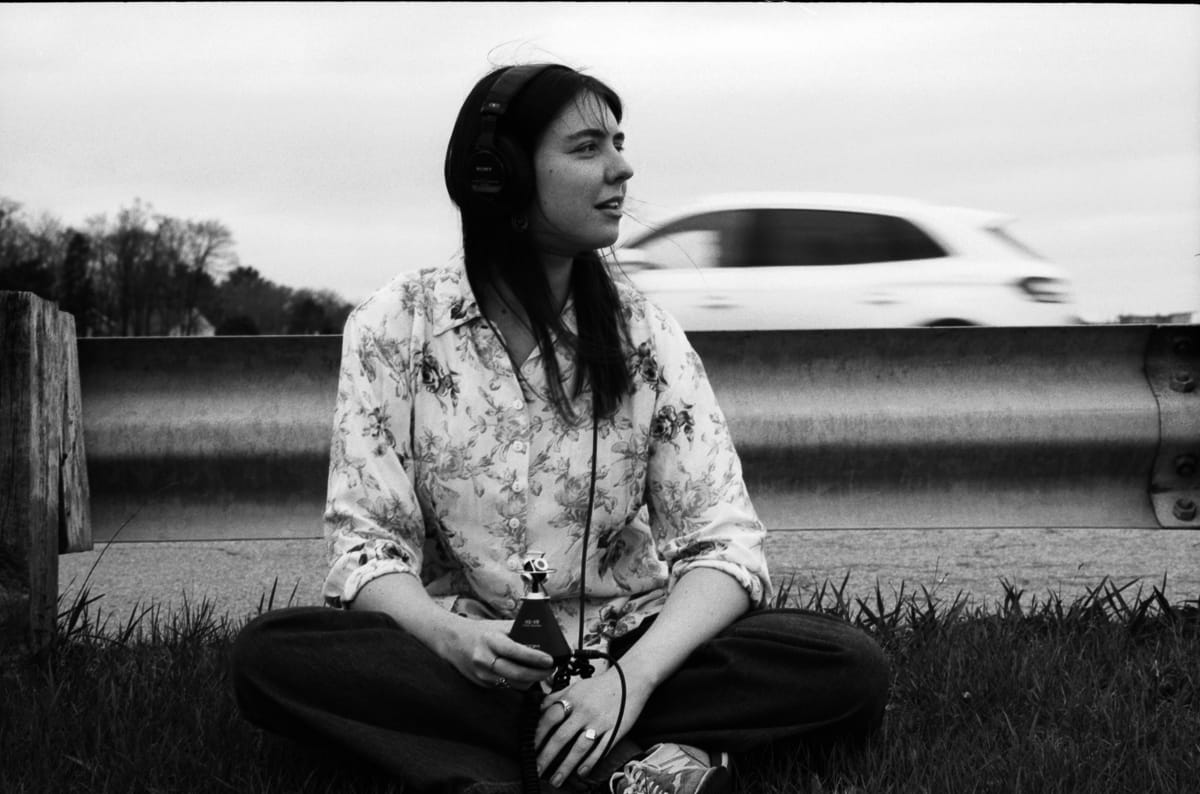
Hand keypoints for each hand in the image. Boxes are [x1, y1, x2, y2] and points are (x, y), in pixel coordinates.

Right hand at [436, 618, 555, 689]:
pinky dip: (518, 682)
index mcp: (491, 640)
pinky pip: (505, 686)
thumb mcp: (499, 626)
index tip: (550, 660)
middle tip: (551, 670)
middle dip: (538, 674)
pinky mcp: (482, 684)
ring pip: (513, 683)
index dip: (535, 658)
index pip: (516, 651)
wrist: (453, 641)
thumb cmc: (480, 632)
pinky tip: (526, 676)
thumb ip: (519, 631)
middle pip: (516, 673)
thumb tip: (544, 637)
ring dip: (531, 681)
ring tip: (542, 673)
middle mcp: (485, 659)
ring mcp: (482, 674)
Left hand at [534, 668, 652, 787]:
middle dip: (547, 756)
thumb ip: (557, 697)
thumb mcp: (576, 686)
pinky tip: (580, 772)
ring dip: (566, 766)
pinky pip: (601, 750)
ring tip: (556, 780)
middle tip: (537, 770)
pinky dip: (590, 762)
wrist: (631, 679)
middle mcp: (585, 711)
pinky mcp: (615, 731)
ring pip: (579, 747)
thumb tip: (538, 709)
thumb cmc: (601, 685)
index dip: (538, 735)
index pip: (549, 718)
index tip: (529, 750)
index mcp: (573, 698)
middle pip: (561, 737)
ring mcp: (600, 722)